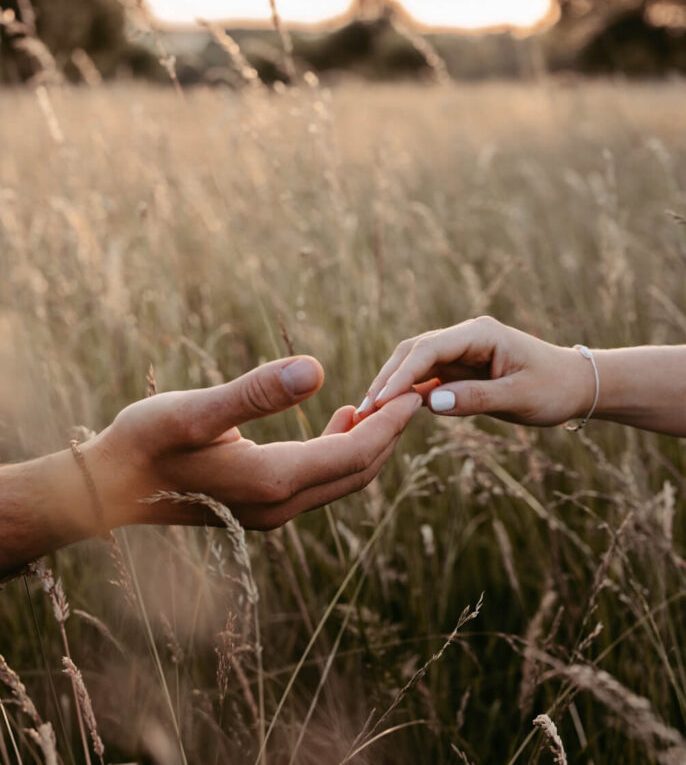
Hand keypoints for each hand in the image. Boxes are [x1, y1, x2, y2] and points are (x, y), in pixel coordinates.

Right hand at [86, 356, 421, 530]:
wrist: (107, 490)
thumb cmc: (143, 443)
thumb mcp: (195, 411)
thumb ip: (256, 392)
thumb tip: (317, 369)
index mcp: (272, 481)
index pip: (354, 454)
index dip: (389, 422)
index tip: (417, 391)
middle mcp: (279, 506)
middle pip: (357, 471)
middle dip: (390, 433)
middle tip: (417, 393)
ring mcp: (270, 512)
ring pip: (341, 478)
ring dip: (369, 442)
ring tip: (388, 402)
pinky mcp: (260, 506)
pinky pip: (319, 481)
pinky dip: (342, 451)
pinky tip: (343, 418)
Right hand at [355, 317, 592, 427]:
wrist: (575, 386)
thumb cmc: (553, 388)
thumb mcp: (519, 398)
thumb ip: (475, 399)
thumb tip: (428, 403)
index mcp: (480, 333)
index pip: (429, 349)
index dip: (401, 374)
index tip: (380, 400)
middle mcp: (465, 337)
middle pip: (413, 352)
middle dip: (387, 379)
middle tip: (363, 411)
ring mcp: (460, 351)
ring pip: (414, 364)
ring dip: (391, 386)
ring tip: (368, 415)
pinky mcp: (458, 368)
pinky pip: (425, 378)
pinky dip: (406, 394)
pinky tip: (389, 413)